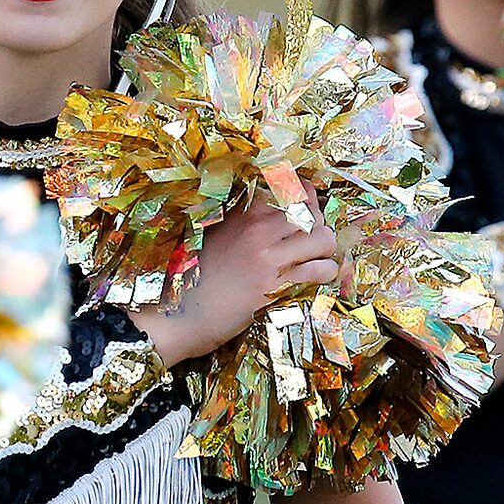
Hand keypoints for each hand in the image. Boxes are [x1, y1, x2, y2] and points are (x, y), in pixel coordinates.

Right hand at [134, 197, 340, 366]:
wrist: (177, 314)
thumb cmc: (191, 279)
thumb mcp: (214, 238)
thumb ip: (241, 224)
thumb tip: (270, 218)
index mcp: (243, 215)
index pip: (290, 189)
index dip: (308, 197)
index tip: (310, 208)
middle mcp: (258, 230)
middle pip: (312, 211)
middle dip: (320, 224)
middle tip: (313, 241)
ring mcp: (267, 258)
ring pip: (322, 239)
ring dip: (326, 250)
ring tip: (317, 260)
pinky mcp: (275, 287)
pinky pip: (318, 271)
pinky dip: (324, 274)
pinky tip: (314, 279)